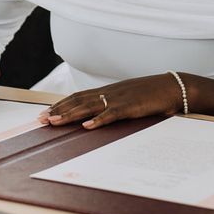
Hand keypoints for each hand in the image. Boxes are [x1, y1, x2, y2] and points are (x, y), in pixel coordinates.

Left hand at [39, 74, 184, 129]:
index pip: (79, 96)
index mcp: (108, 91)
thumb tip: (97, 115)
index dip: (62, 104)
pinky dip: (99, 120)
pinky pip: (112, 114)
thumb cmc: (151, 95)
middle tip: (41, 119)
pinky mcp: (131, 106)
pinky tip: (87, 126)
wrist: (172, 87)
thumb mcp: (127, 99)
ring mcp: (119, 99)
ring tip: (55, 121)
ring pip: (89, 106)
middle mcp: (109, 93)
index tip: (46, 112)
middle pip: (78, 100)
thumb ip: (112, 105)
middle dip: (59, 110)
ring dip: (70, 114)